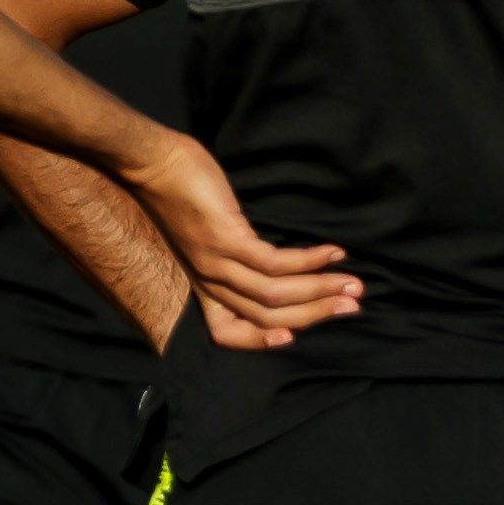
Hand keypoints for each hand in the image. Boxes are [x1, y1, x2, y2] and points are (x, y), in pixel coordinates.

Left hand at [126, 128, 358, 342]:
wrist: (150, 163)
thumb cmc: (181, 192)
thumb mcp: (205, 233)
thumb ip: (232, 252)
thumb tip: (274, 257)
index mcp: (203, 284)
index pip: (227, 331)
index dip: (261, 341)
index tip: (295, 335)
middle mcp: (209, 281)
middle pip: (267, 316)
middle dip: (316, 314)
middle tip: (353, 307)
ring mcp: (217, 262)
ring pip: (275, 295)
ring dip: (320, 291)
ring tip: (353, 284)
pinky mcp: (226, 239)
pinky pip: (275, 262)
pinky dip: (309, 261)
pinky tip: (332, 252)